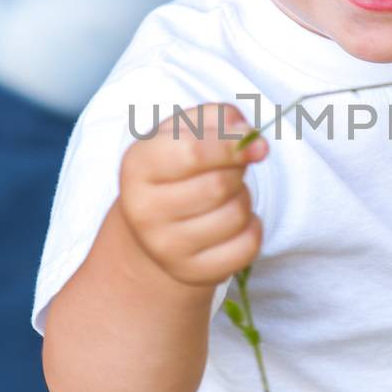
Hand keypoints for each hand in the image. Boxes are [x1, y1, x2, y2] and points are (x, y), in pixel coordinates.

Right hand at [119, 104, 267, 287]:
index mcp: (137, 166)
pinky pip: (247, 246)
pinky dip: (253, 228)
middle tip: (231, 170)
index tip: (255, 143)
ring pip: (236, 215)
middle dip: (238, 172)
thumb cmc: (176, 170)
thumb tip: (250, 138)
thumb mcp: (185, 131)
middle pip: (219, 185)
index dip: (232, 144)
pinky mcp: (193, 272)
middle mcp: (143, 211)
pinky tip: (235, 223)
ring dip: (244, 199)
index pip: (193, 151)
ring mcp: (165, 247)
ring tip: (226, 197)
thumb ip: (218, 119)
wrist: (154, 228)